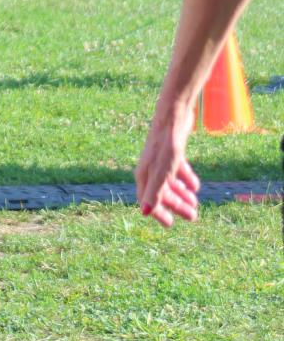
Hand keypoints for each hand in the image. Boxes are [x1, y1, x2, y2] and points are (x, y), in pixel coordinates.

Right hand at [135, 102, 201, 226]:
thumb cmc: (165, 145)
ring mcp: (161, 160)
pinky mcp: (172, 152)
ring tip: (195, 203)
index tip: (170, 223)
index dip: (158, 212)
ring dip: (183, 194)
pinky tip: (195, 186)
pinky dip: (186, 179)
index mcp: (145, 174)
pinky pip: (178, 170)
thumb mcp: (162, 172)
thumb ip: (154, 192)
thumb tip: (144, 213)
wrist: (174, 117)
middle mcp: (151, 168)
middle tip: (192, 217)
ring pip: (171, 182)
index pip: (148, 199)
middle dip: (177, 205)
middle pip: (163, 192)